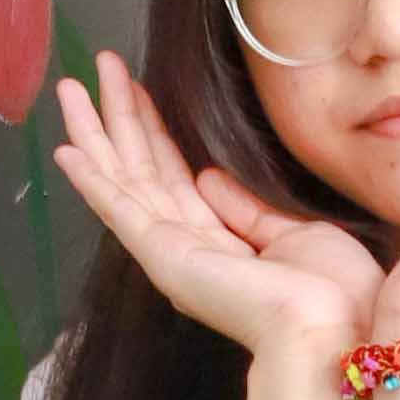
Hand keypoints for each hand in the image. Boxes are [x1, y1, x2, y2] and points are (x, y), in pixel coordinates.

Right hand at [50, 53, 381, 377]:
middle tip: (96, 68)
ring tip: (70, 88)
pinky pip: (120, 209)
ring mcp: (170, 254)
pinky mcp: (163, 257)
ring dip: (95, 133)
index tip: (137, 89)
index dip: (152, 129)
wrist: (332, 331)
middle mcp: (185, 249)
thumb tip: (208, 176)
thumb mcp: (293, 232)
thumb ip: (246, 207)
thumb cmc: (330, 292)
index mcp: (216, 246)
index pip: (173, 176)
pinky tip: (68, 150)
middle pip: (139, 170)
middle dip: (117, 118)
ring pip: (122, 180)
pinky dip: (92, 180)